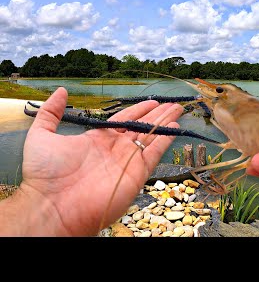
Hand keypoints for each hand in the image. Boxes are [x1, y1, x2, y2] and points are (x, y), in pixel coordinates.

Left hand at [0, 87, 182, 235]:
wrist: (53, 205)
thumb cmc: (45, 174)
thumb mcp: (41, 135)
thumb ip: (51, 112)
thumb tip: (62, 91)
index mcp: (98, 139)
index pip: (124, 119)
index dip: (139, 109)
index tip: (152, 101)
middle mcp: (115, 148)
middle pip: (141, 126)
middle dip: (158, 114)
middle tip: (172, 104)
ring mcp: (127, 160)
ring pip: (151, 136)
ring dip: (165, 123)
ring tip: (177, 110)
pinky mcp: (136, 172)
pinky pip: (154, 153)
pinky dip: (165, 140)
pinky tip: (175, 128)